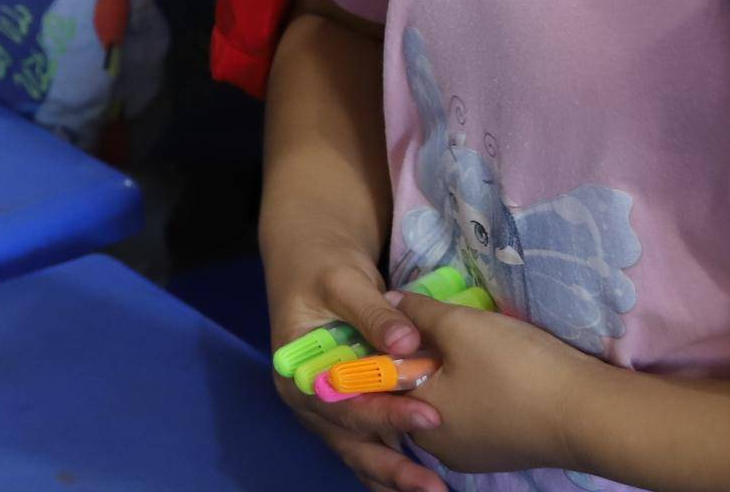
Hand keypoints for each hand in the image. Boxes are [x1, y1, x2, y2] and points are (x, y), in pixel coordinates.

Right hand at [267, 243, 447, 491]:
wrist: (313, 261)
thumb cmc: (323, 269)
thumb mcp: (344, 281)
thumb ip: (374, 312)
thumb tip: (406, 342)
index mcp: (297, 371)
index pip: (340, 403)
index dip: (383, 413)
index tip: (429, 416)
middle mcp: (309, 399)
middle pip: (349, 442)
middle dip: (391, 467)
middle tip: (432, 486)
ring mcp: (329, 408)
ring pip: (360, 452)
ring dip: (394, 474)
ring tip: (433, 490)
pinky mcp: (351, 408)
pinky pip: (372, 444)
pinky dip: (396, 462)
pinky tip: (424, 479)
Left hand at [384, 292, 599, 481]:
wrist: (592, 414)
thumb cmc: (516, 368)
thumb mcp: (459, 325)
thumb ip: (418, 311)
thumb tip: (388, 303)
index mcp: (416, 420)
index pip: (387, 376)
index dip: (394, 343)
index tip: (408, 319)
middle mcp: (438, 446)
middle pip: (418, 389)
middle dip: (427, 358)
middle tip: (447, 328)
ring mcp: (474, 453)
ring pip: (450, 400)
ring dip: (455, 373)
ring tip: (476, 345)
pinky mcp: (505, 451)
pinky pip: (477, 414)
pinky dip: (480, 391)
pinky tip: (498, 370)